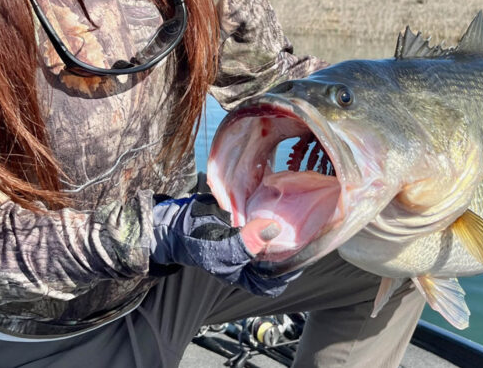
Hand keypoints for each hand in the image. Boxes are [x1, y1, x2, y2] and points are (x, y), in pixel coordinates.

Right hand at [150, 193, 298, 296]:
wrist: (174, 221)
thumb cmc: (194, 241)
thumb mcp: (219, 246)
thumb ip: (246, 242)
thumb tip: (274, 229)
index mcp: (245, 274)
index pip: (275, 281)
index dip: (291, 270)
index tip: (305, 252)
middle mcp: (250, 259)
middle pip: (279, 257)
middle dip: (294, 245)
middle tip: (308, 229)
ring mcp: (248, 240)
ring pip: (274, 236)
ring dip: (286, 226)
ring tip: (301, 214)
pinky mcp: (246, 222)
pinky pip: (264, 219)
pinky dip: (273, 210)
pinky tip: (283, 201)